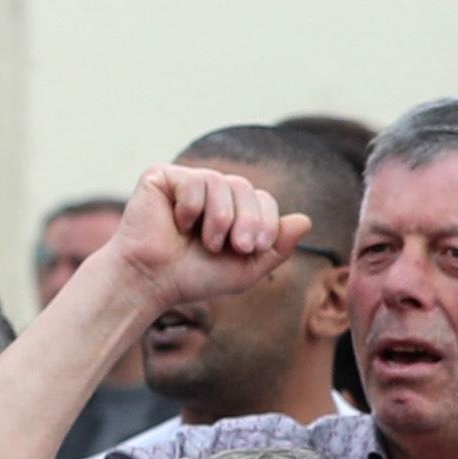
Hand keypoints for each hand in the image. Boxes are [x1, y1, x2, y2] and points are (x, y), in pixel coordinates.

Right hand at [97, 162, 311, 311]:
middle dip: (247, 219)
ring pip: (221, 182)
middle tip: (235, 246)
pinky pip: (193, 180)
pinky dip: (191, 208)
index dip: (264, 220)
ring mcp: (187, 182)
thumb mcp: (245, 269)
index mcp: (232, 210)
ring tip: (205, 241)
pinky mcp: (162, 176)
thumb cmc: (192, 277)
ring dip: (219, 218)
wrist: (151, 281)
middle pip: (245, 187)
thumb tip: (306, 221)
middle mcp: (211, 192)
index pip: (262, 199)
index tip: (252, 247)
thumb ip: (277, 248)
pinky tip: (177, 224)